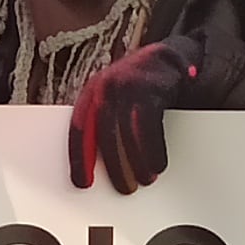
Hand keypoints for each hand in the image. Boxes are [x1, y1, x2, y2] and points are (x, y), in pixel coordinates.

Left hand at [66, 35, 202, 193]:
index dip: (79, 158)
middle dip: (114, 166)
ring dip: (137, 161)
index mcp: (91, 92)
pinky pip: (150, 126)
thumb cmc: (135, 86)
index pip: (79, 128)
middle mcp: (106, 87)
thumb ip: (103, 121)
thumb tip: (97, 163)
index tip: (82, 183)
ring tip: (145, 179)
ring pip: (128, 132)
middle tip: (124, 188)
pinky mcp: (152, 89)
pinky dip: (154, 150)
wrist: (165, 56)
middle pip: (104, 133)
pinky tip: (158, 165)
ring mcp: (129, 86)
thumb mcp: (113, 98)